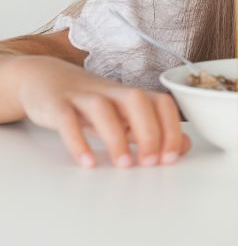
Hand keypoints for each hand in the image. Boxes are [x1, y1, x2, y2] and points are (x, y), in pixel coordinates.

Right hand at [5, 56, 190, 166]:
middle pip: (136, 100)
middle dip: (149, 132)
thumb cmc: (92, 105)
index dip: (171, 129)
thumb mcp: (124, 118)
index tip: (170, 158)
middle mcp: (110, 92)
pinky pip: (66, 119)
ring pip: (102, 108)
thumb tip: (184, 146)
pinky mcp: (56, 104)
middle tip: (151, 163)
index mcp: (132, 95)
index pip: (162, 103)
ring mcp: (82, 96)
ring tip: (124, 165)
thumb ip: (153, 131)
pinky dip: (77, 141)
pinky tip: (88, 161)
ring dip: (116, 137)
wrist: (46, 80)